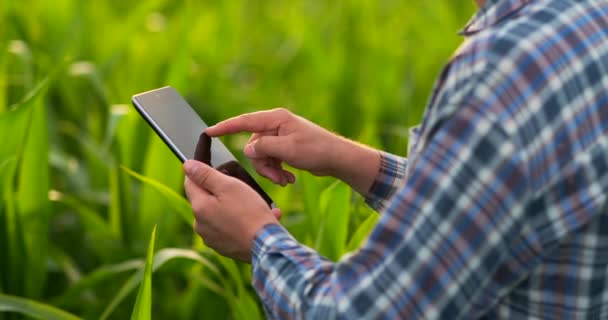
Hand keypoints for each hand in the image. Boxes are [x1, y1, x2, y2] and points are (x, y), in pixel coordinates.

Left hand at [183, 160, 279, 261]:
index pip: (190, 182)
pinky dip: (238, 222)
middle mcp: (200, 225)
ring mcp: (211, 238)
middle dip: (219, 191)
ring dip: (231, 207)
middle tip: (240, 187)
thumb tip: (187, 165)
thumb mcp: (229, 186)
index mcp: (199, 207)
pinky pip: (227, 228)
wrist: (265, 244)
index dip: (201, 172)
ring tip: (253, 205)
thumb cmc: (249, 212)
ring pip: (217, 214)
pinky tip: (256, 218)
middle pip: (204, 199)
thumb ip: (206, 175)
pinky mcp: (223, 247)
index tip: (215, 168)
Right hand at [206, 108, 339, 184]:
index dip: (225, 127)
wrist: (337, 158)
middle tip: (276, 177)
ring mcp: (281, 137)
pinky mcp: (285, 148)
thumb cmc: (316, 150)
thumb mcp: (288, 150)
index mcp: (276, 119)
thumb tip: (248, 150)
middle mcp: (276, 125)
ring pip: (262, 156)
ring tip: (285, 180)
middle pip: (253, 146)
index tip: (208, 133)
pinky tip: (289, 179)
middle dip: (262, 165)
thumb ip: (264, 148)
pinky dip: (277, 171)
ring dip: (270, 171)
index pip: (244, 121)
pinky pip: (271, 160)